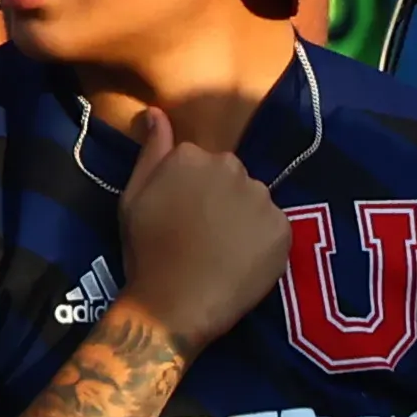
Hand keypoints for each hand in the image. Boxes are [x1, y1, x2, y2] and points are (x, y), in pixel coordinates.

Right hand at [106, 101, 290, 343]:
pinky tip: (243, 261)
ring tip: (225, 249)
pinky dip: (262, 240)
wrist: (176, 303)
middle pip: (231, 176)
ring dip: (243, 217)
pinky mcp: (282, 228)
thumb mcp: (133, 196)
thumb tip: (157, 112)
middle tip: (203, 233)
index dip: (191, 190)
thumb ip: (151, 151)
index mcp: (191, 155)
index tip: (182, 215)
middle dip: (221, 197)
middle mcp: (230, 166)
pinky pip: (274, 226)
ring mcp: (260, 197)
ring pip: (254, 200)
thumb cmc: (147, 250)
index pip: (200, 161)